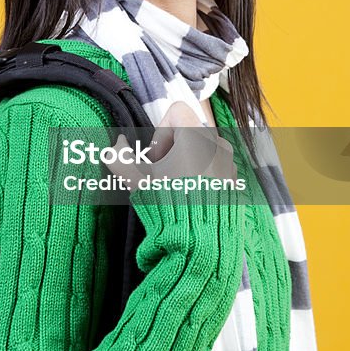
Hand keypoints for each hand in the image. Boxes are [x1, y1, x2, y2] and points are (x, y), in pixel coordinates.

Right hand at [104, 101, 236, 190]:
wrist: (201, 237)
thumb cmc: (169, 203)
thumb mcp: (137, 180)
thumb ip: (120, 158)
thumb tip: (115, 147)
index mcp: (196, 136)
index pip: (177, 112)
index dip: (160, 131)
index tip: (156, 158)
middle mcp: (217, 143)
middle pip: (188, 132)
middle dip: (171, 151)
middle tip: (162, 176)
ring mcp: (229, 161)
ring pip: (202, 149)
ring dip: (186, 162)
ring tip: (176, 188)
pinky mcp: (234, 179)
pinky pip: (215, 165)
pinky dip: (202, 174)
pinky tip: (192, 197)